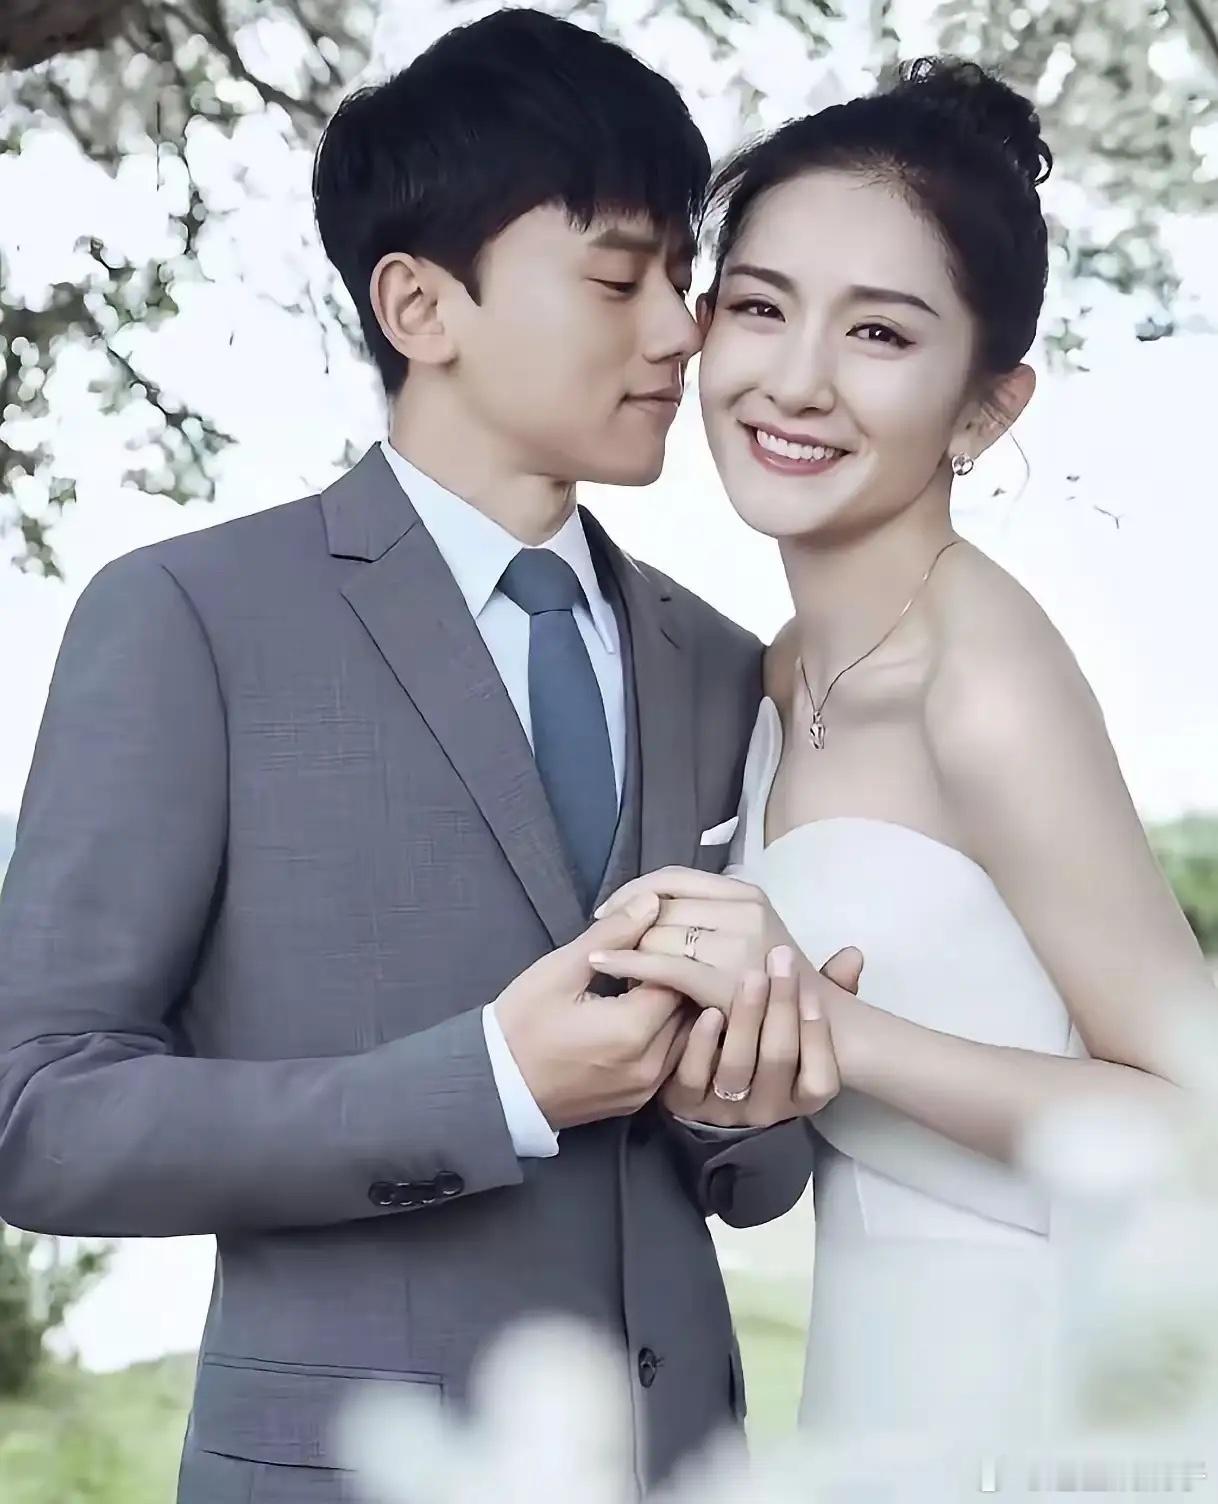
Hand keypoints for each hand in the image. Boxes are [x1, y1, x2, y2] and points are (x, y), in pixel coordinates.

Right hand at [493, 894, 692, 1131]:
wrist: (494, 1087)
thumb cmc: (522, 1024)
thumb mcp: (560, 970)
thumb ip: (612, 934)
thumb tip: (652, 901)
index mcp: (634, 1030)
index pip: (678, 979)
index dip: (665, 955)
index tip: (645, 943)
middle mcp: (650, 1065)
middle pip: (688, 1010)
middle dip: (675, 982)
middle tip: (649, 961)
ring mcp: (645, 1090)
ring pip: (683, 1038)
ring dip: (673, 1011)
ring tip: (644, 989)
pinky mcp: (636, 1102)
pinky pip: (668, 1063)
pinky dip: (663, 1038)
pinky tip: (639, 1020)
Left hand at [590, 867, 863, 1017]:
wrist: (820, 1030)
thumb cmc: (775, 983)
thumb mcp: (749, 932)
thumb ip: (710, 911)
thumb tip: (652, 897)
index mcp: (747, 893)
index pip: (675, 877)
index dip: (634, 891)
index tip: (606, 909)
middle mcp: (745, 909)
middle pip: (661, 906)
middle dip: (630, 926)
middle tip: (612, 947)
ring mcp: (738, 944)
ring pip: (657, 935)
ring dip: (631, 952)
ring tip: (620, 971)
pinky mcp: (724, 979)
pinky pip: (662, 965)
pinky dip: (626, 963)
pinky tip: (602, 965)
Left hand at [661, 946, 840, 1127]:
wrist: (701, 1078)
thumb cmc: (760, 1041)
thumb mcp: (794, 1020)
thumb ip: (826, 992)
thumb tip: (852, 956)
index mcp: (799, 1095)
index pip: (820, 1080)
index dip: (818, 1037)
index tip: (813, 991)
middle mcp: (766, 1107)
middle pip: (778, 1061)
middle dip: (781, 1006)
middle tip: (779, 960)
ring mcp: (724, 1108)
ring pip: (737, 1067)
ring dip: (746, 1018)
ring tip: (751, 977)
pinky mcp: (685, 1103)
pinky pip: (693, 1078)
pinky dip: (703, 1043)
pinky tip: (709, 1010)